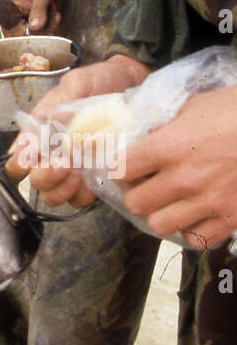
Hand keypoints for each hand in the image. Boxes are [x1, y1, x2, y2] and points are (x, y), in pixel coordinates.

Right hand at [5, 54, 148, 207]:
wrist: (133, 83)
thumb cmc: (100, 81)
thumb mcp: (75, 84)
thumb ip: (53, 105)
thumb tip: (33, 131)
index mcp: (41, 134)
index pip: (17, 160)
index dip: (19, 164)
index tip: (31, 158)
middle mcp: (53, 155)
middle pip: (35, 182)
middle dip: (45, 176)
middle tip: (63, 163)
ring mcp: (74, 170)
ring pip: (54, 196)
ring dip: (62, 190)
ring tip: (77, 174)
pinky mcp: (96, 180)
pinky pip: (81, 199)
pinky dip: (83, 195)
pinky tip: (93, 180)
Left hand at [120, 86, 236, 249]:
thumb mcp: (195, 105)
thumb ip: (166, 124)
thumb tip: (144, 133)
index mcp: (169, 147)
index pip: (121, 169)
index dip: (119, 168)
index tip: (125, 167)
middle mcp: (184, 179)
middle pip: (136, 204)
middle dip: (137, 194)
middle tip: (146, 186)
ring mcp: (208, 202)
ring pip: (161, 226)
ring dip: (161, 214)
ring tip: (170, 203)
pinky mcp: (231, 218)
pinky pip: (197, 239)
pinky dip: (192, 230)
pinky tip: (196, 215)